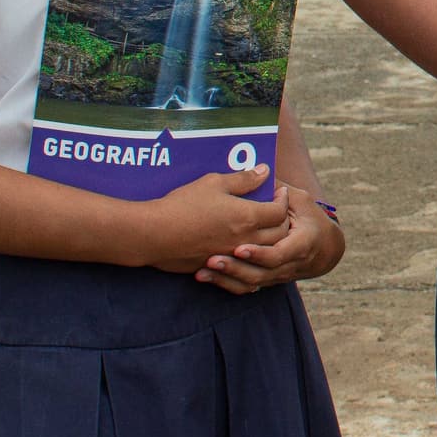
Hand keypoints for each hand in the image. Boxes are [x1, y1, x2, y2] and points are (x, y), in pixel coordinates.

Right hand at [137, 165, 288, 273]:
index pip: (279, 211)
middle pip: (279, 234)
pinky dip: (253, 256)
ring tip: (264, 227)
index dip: (282, 200)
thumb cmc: (183, 205)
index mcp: (247, 216)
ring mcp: (232, 255)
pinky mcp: (219, 266)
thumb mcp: (213, 183)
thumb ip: (242, 179)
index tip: (279, 192)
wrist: (153, 234)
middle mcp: (245, 239)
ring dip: (271, 240)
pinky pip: (246, 264)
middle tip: (277, 210)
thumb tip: (264, 171)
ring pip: (265, 252)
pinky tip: (246, 246)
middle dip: (283, 221)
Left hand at [197, 181, 344, 294]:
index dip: (259, 253)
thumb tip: (262, 169)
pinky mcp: (265, 280)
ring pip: (250, 283)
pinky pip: (244, 288)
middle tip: (212, 259)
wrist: (323, 249)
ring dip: (226, 277)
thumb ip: (281, 189)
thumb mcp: (301, 200)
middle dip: (235, 267)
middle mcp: (289, 264)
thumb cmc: (309, 218)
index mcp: (301, 244)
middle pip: (261, 273)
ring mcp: (276, 275)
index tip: (239, 247)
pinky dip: (224, 284)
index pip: (279, 254)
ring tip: (203, 269)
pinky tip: (204, 276)